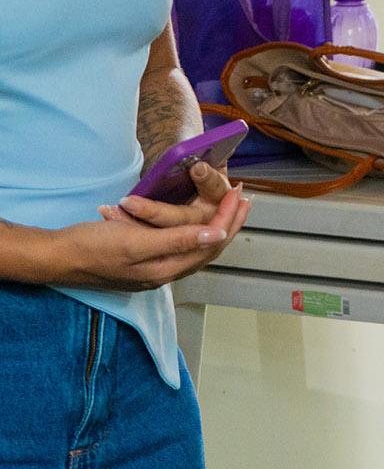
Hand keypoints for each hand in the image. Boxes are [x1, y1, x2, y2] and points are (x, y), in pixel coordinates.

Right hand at [39, 163, 251, 290]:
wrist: (56, 257)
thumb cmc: (92, 246)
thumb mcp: (136, 241)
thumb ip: (178, 240)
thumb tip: (216, 236)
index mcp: (165, 269)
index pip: (210, 245)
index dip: (228, 220)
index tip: (239, 196)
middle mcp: (163, 272)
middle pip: (206, 248)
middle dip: (228, 223)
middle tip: (243, 199)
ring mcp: (152, 268)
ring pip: (193, 246)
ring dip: (212, 224)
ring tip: (227, 205)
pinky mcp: (142, 259)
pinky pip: (175, 243)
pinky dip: (190, 229)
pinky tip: (194, 218)